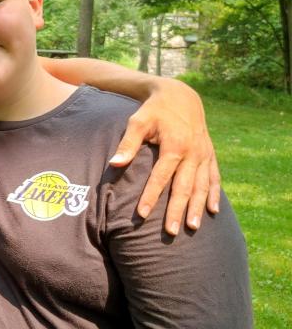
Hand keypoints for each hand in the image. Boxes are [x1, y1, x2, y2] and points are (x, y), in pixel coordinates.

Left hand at [108, 77, 220, 234]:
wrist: (180, 96)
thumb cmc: (153, 111)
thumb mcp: (138, 122)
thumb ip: (127, 144)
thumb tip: (114, 164)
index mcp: (174, 145)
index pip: (161, 177)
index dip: (150, 196)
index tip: (141, 215)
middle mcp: (193, 152)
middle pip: (184, 187)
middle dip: (177, 210)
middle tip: (170, 232)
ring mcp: (204, 154)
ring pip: (202, 186)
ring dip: (198, 208)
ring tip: (192, 228)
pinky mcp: (210, 154)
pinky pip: (214, 178)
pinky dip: (214, 194)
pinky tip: (213, 211)